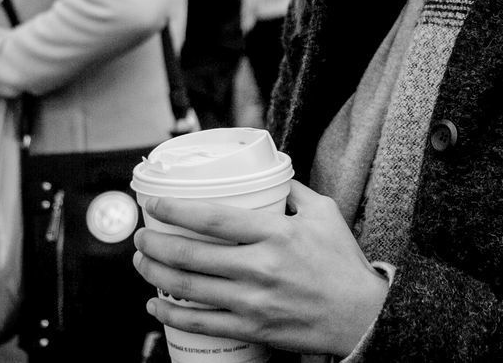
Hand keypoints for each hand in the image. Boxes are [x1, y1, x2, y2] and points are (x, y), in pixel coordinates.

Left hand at [133, 181, 389, 356]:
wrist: (361, 314)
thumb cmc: (342, 261)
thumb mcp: (323, 213)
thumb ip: (292, 192)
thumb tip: (266, 173)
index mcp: (276, 233)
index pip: (214, 217)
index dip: (176, 209)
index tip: (155, 203)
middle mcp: (260, 267)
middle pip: (191, 254)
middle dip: (155, 243)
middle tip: (140, 235)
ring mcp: (254, 302)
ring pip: (188, 288)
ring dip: (155, 273)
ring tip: (142, 261)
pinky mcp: (253, 328)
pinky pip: (201, 323)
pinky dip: (171, 314)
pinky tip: (156, 304)